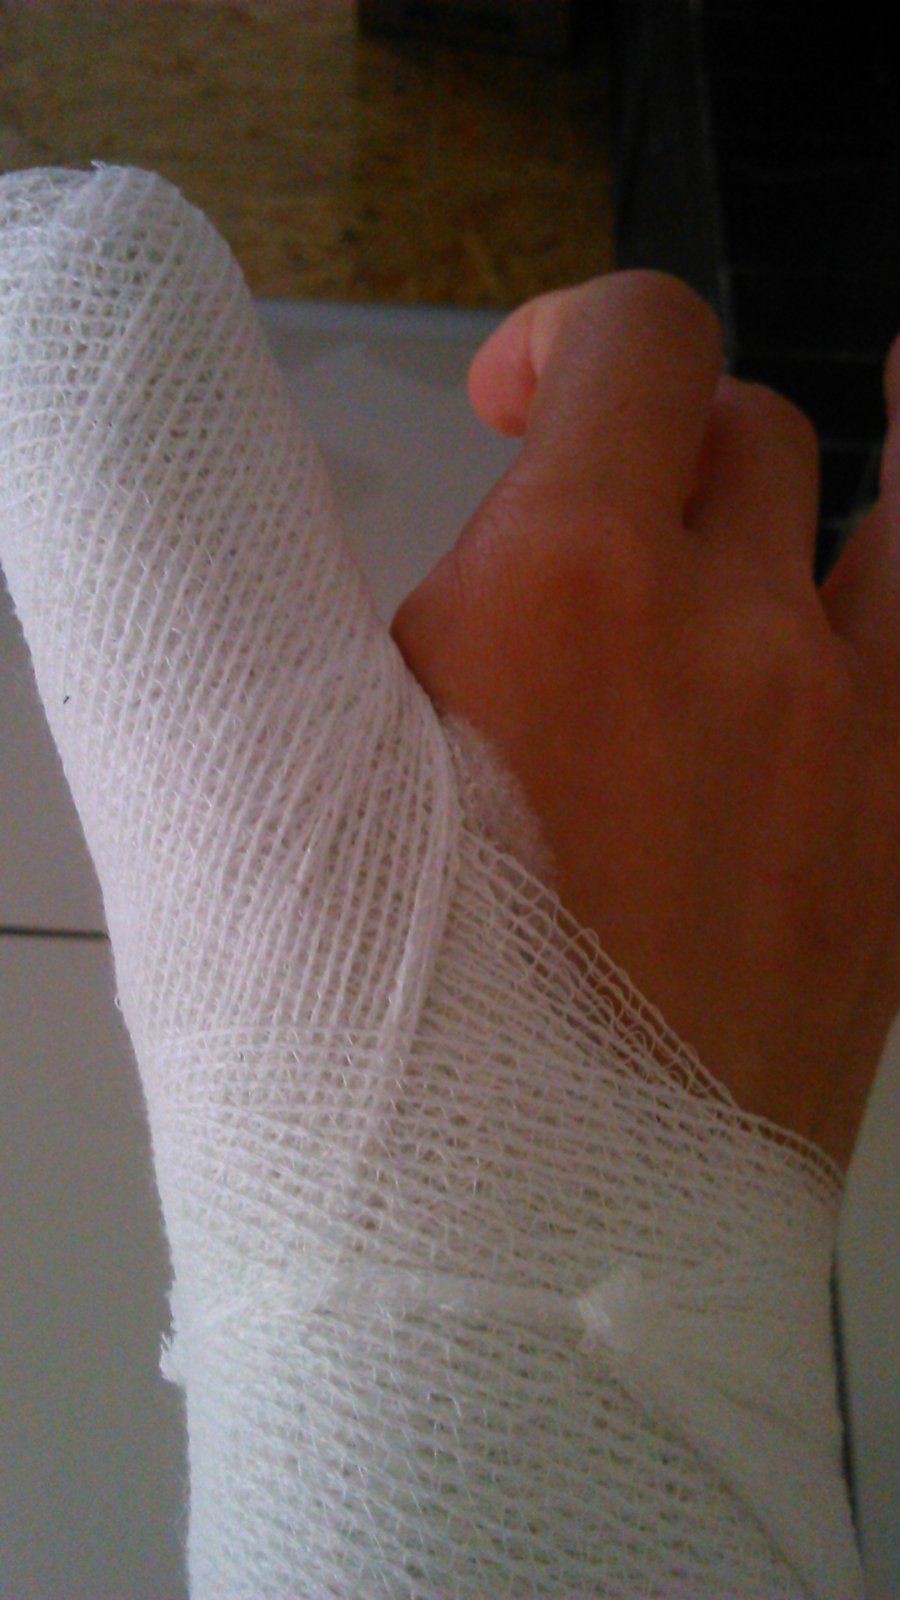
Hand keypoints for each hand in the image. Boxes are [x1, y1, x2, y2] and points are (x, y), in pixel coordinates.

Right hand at [392, 271, 899, 1169]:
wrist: (510, 1250)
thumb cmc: (365, 1026)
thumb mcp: (292, 770)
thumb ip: (338, 596)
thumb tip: (427, 518)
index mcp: (566, 587)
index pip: (634, 337)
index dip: (571, 333)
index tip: (513, 407)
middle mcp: (736, 632)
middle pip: (746, 431)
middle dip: (655, 454)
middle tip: (584, 551)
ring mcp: (853, 736)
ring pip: (891, 511)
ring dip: (821, 491)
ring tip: (825, 465)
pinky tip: (890, 563)